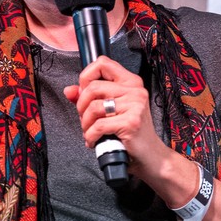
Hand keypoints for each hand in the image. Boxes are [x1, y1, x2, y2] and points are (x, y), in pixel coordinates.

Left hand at [64, 55, 168, 174]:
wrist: (151, 157)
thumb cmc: (131, 134)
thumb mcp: (110, 111)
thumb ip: (89, 98)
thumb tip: (69, 90)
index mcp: (131, 82)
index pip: (103, 63)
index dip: (86, 76)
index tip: (83, 91)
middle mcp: (135, 90)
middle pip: (93, 87)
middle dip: (81, 106)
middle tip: (85, 119)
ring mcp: (135, 106)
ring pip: (93, 107)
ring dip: (85, 124)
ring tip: (90, 132)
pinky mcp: (131, 123)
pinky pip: (98, 126)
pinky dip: (90, 136)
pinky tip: (94, 141)